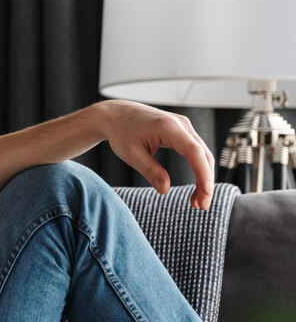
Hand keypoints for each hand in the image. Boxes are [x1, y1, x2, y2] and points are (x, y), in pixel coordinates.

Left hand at [95, 100, 214, 209]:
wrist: (116, 115)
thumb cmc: (121, 132)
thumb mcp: (131, 154)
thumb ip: (150, 171)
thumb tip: (165, 189)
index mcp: (168, 127)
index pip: (194, 151)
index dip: (202, 174)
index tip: (205, 194)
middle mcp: (181, 124)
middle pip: (203, 154)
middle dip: (206, 181)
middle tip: (201, 206)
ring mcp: (184, 126)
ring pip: (202, 154)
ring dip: (203, 177)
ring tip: (197, 202)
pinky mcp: (182, 131)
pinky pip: (196, 152)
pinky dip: (198, 169)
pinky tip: (195, 187)